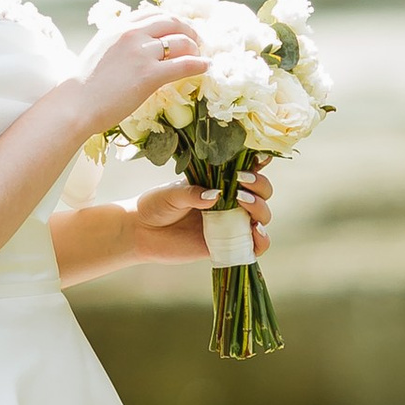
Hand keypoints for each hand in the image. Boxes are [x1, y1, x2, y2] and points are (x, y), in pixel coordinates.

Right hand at [75, 7, 203, 138]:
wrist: (76, 104)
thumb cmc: (84, 84)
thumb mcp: (100, 49)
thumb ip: (119, 42)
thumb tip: (137, 44)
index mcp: (119, 26)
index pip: (153, 14)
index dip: (171, 20)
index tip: (179, 27)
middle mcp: (131, 34)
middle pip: (171, 22)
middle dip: (188, 30)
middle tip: (196, 39)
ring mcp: (142, 53)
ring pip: (181, 42)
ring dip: (195, 48)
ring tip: (199, 55)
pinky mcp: (150, 75)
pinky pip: (184, 64)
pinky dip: (198, 64)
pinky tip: (205, 67)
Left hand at [124, 169, 273, 263]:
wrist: (142, 232)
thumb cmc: (155, 206)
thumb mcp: (171, 194)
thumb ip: (192, 194)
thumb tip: (216, 195)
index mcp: (220, 182)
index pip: (248, 170)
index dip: (260, 163)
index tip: (260, 158)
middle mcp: (230, 201)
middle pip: (262, 192)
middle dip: (259, 185)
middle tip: (242, 182)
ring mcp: (231, 223)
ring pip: (262, 215)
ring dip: (260, 208)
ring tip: (242, 203)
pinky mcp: (228, 245)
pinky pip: (254, 246)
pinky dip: (262, 240)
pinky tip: (255, 232)